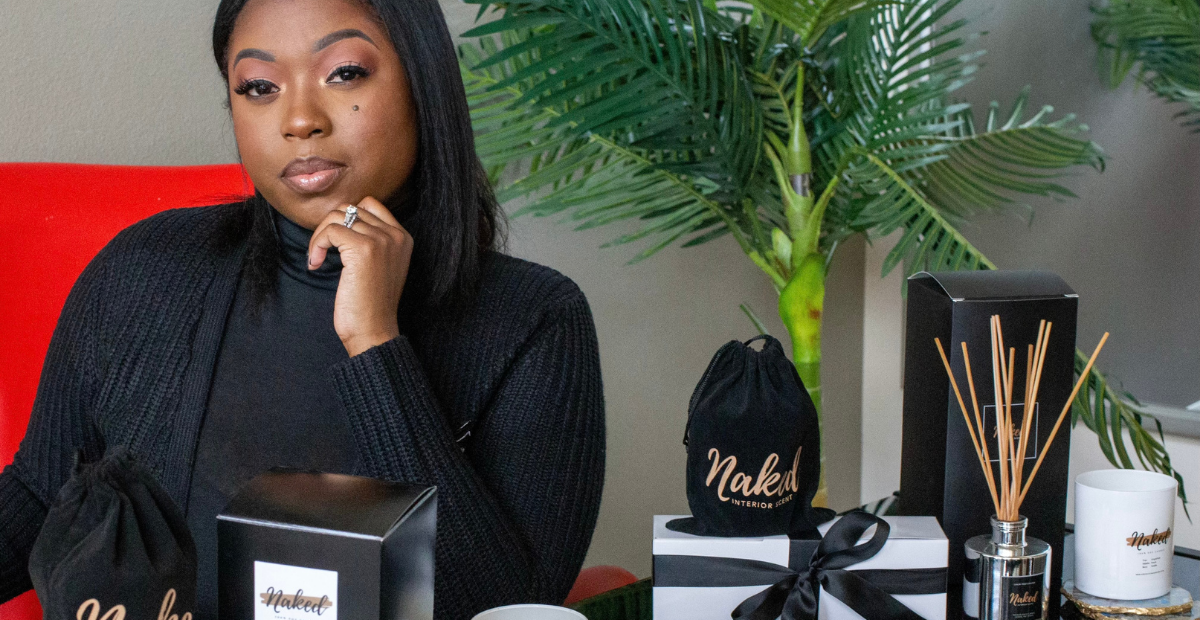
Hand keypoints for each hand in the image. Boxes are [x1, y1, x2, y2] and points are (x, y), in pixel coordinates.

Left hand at [307, 196, 413, 356]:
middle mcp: (396, 235)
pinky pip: (330, 230)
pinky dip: (317, 245)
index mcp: (403, 237)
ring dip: (320, 236)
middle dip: (329, 227)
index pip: (369, 204)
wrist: (373, 331)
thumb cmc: (370, 304)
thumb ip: (371, 239)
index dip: (346, 219)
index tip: (336, 244)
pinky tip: (315, 264)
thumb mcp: (380, 266)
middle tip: (322, 252)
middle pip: (350, 207)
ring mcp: (381, 240)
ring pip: (337, 216)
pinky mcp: (363, 248)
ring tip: (317, 258)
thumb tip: (341, 218)